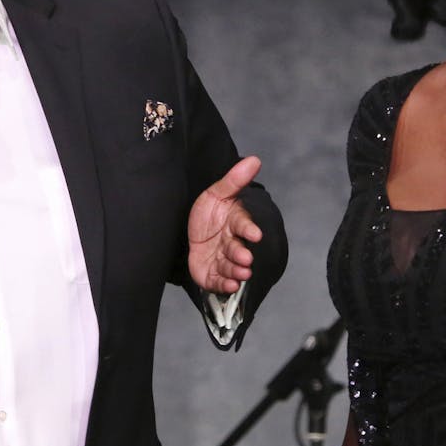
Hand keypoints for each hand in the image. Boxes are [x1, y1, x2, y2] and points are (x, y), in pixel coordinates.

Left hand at [187, 156, 263, 294]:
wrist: (189, 234)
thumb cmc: (209, 213)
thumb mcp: (216, 194)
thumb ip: (234, 180)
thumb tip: (254, 159)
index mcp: (234, 222)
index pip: (242, 224)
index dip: (248, 229)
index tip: (255, 234)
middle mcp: (231, 242)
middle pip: (237, 248)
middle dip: (241, 254)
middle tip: (246, 258)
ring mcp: (222, 259)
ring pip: (230, 266)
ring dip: (236, 270)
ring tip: (242, 273)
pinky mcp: (212, 274)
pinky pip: (219, 281)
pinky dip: (225, 284)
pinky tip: (231, 285)